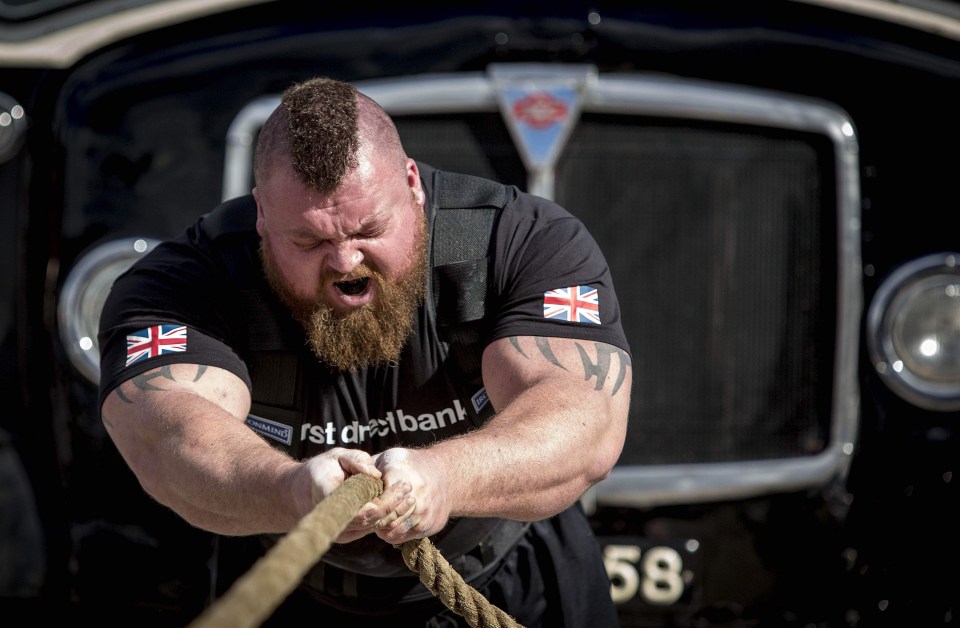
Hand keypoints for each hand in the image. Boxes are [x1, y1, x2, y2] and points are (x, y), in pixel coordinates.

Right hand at [294, 447, 411, 542]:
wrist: (295, 493)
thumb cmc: (318, 470)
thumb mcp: (335, 456)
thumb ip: (356, 460)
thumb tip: (376, 473)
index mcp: (329, 499)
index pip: (365, 510)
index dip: (388, 501)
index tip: (403, 485)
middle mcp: (334, 521)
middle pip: (373, 521)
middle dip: (395, 506)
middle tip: (409, 488)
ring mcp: (340, 531)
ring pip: (372, 527)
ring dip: (392, 513)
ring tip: (407, 495)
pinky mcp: (346, 534)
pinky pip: (368, 527)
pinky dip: (384, 516)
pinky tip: (397, 503)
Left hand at [372, 447, 450, 543]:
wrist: (448, 474)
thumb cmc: (410, 465)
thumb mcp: (389, 458)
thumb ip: (369, 468)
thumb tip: (349, 481)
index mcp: (402, 475)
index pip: (378, 500)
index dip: (368, 504)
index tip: (363, 503)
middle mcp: (416, 495)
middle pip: (384, 517)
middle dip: (373, 517)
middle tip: (368, 513)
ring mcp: (424, 512)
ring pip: (393, 529)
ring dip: (383, 526)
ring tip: (379, 517)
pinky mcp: (429, 525)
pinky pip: (402, 536)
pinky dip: (393, 532)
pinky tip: (391, 521)